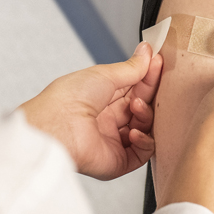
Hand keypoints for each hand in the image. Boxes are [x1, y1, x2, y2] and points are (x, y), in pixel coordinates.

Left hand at [18, 42, 162, 180]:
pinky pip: (142, 153)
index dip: (147, 76)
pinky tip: (135, 131)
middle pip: (141, 107)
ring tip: (137, 106)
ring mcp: (112, 141)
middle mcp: (107, 120)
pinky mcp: (117, 161)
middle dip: (149, 93)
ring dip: (146, 115)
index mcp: (101, 98)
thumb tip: (146, 53)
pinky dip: (145, 141)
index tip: (158, 62)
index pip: (133, 88)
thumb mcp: (104, 74)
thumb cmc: (69, 98)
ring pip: (145, 128)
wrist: (56, 126)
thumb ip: (131, 68)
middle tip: (156, 80)